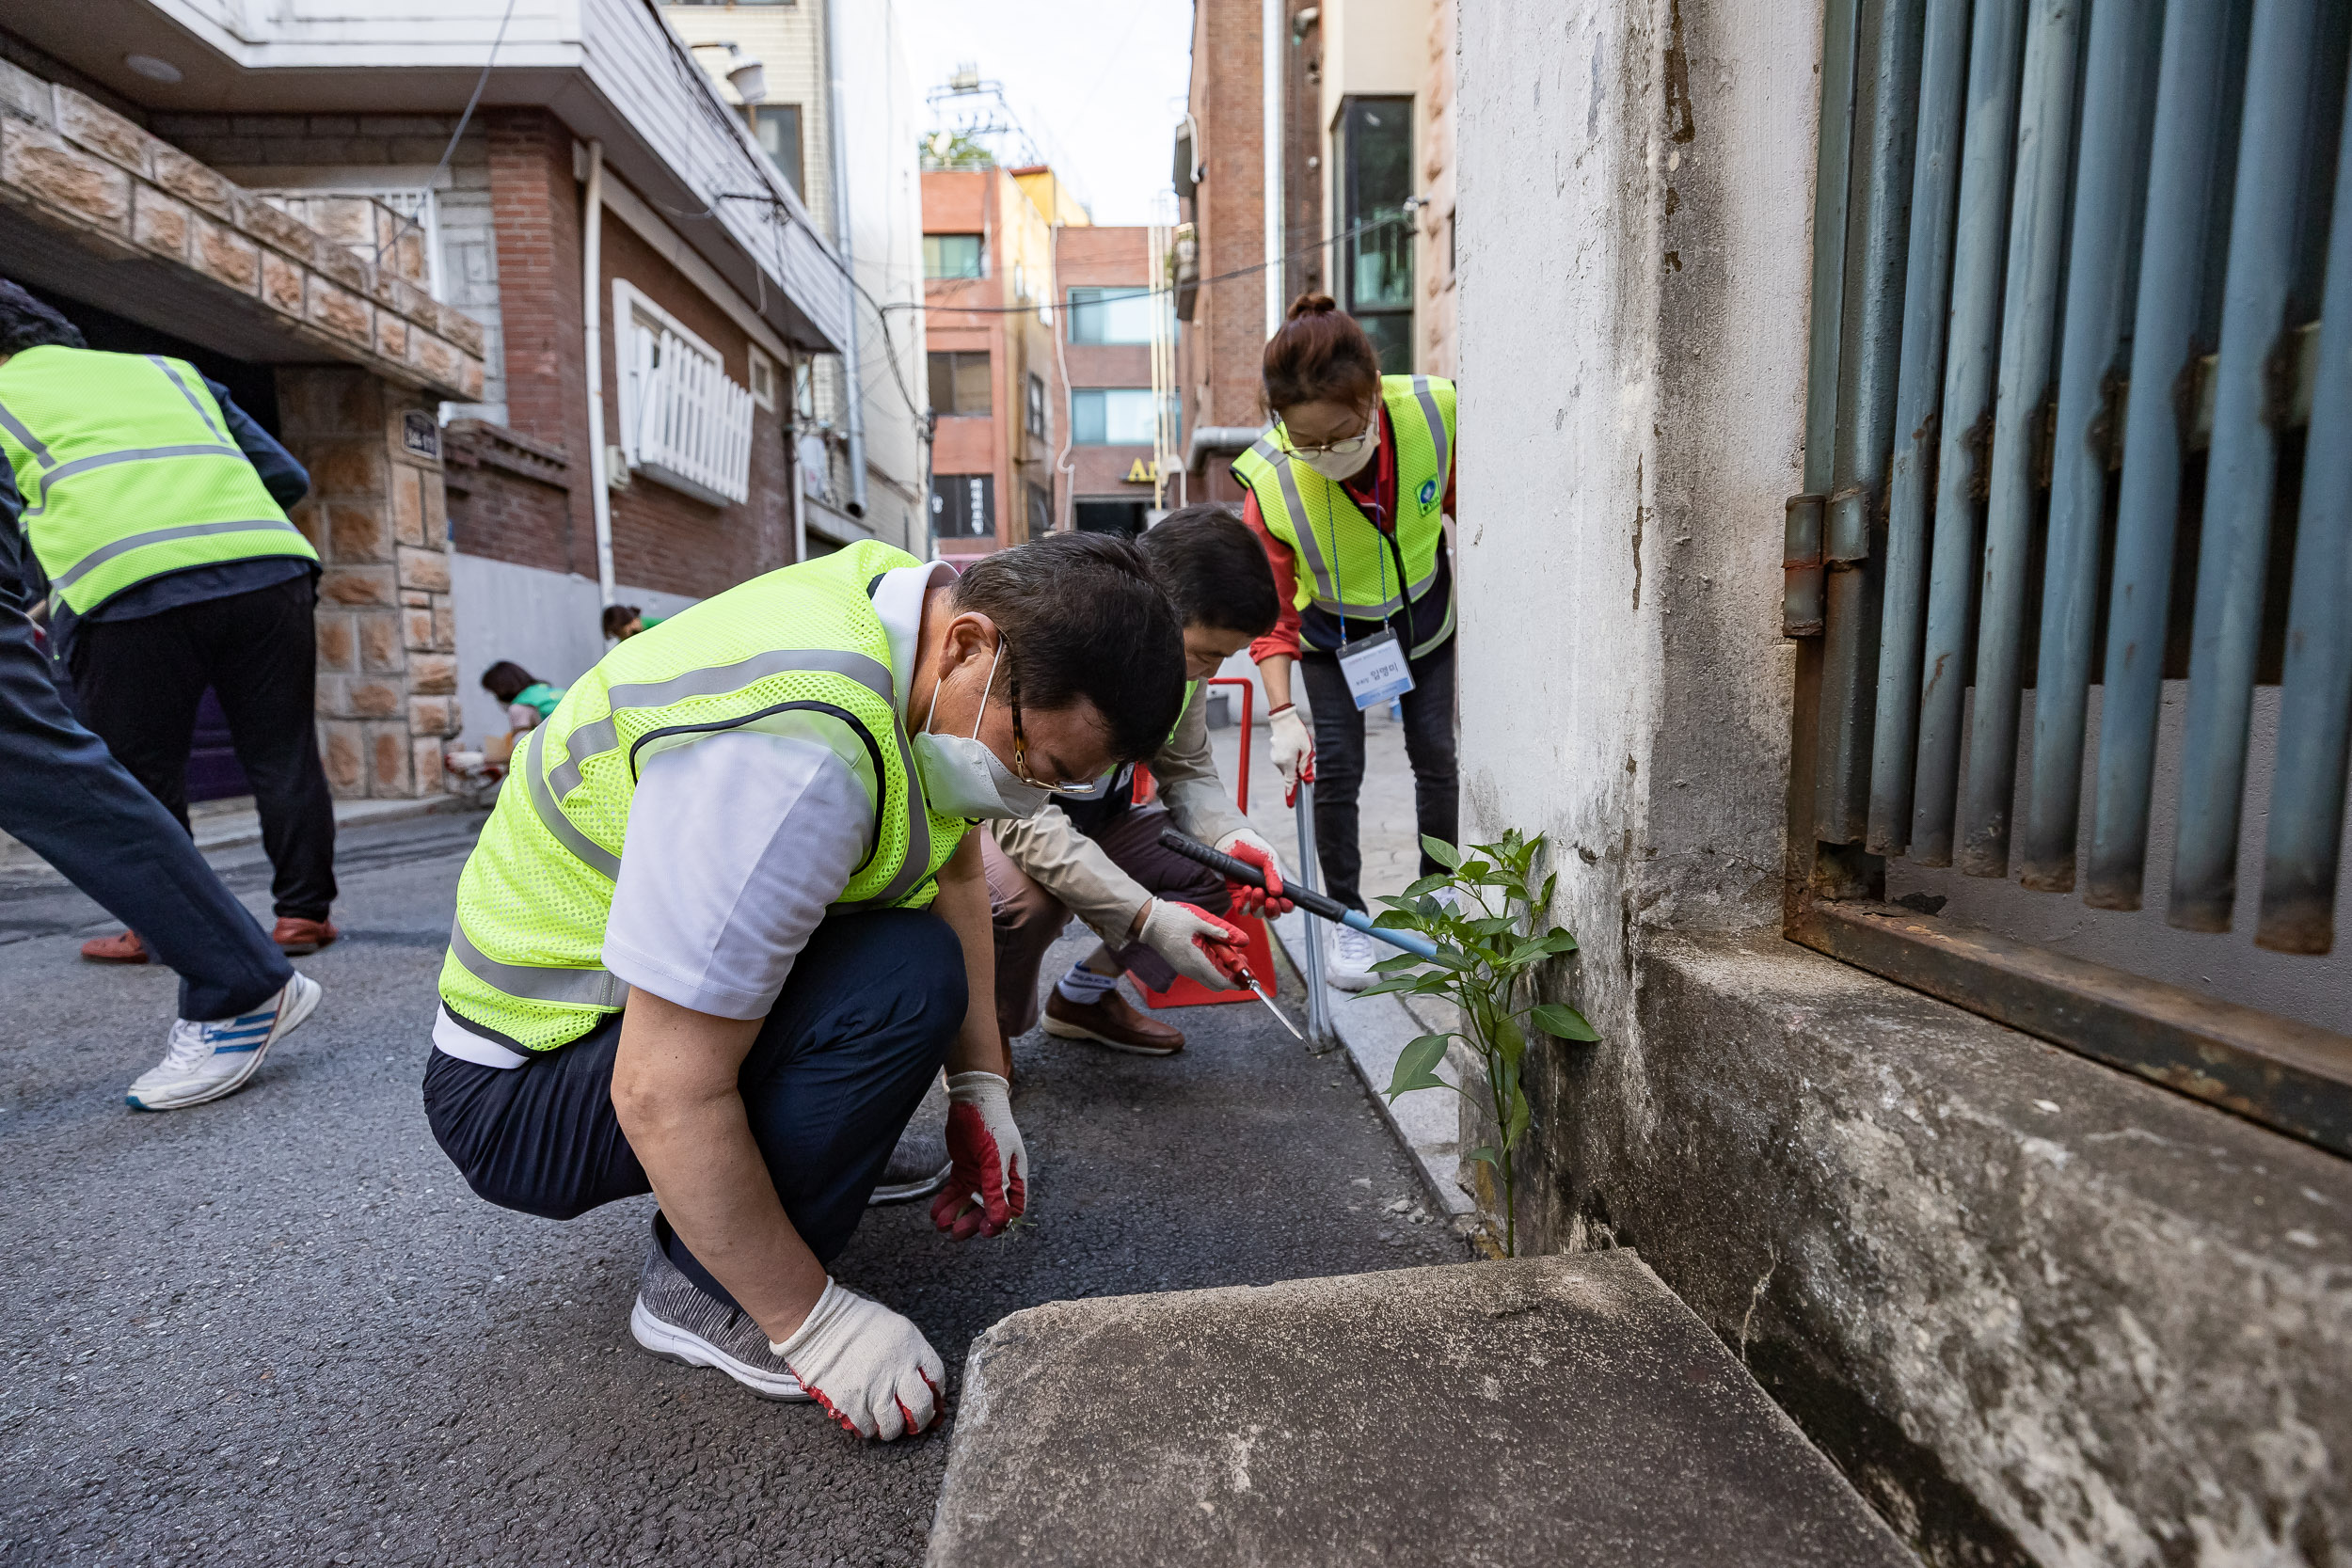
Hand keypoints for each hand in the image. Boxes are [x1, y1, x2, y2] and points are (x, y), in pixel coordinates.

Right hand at [770, 1279, 944, 1439]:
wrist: (819, 1323)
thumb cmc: (854, 1321)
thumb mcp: (894, 1327)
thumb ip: (909, 1352)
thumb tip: (918, 1376)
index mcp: (911, 1347)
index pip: (936, 1377)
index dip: (935, 1393)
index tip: (932, 1399)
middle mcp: (898, 1370)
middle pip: (921, 1406)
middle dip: (922, 1419)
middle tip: (916, 1422)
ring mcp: (875, 1388)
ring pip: (894, 1424)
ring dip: (893, 1429)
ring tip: (889, 1425)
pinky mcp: (852, 1402)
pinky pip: (868, 1428)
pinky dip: (869, 1428)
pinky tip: (866, 1420)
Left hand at [932, 1071, 1025, 1238]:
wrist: (972, 1098)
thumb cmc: (991, 1124)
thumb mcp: (994, 1157)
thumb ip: (996, 1188)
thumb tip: (1000, 1220)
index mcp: (1014, 1176)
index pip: (1012, 1208)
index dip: (999, 1222)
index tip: (983, 1230)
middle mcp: (998, 1179)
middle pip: (987, 1210)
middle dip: (971, 1222)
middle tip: (955, 1232)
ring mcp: (980, 1175)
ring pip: (968, 1203)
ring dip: (956, 1215)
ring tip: (941, 1224)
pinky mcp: (964, 1169)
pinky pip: (955, 1192)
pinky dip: (946, 1202)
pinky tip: (935, 1212)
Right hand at [1137, 899, 1250, 988]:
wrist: (1149, 922)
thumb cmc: (1171, 920)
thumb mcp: (1198, 921)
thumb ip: (1218, 931)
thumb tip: (1239, 939)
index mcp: (1196, 961)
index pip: (1221, 981)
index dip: (1237, 982)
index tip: (1248, 978)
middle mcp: (1190, 970)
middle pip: (1216, 985)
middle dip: (1232, 978)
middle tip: (1242, 964)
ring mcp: (1185, 969)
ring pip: (1209, 979)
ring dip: (1222, 972)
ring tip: (1232, 955)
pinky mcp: (1182, 966)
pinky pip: (1201, 972)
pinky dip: (1212, 968)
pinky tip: (1218, 953)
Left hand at [1214, 829, 1292, 915]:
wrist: (1233, 843)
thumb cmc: (1253, 848)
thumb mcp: (1269, 858)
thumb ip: (1274, 874)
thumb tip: (1278, 892)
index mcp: (1276, 886)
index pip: (1285, 903)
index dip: (1286, 906)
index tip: (1285, 902)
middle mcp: (1265, 894)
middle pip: (1272, 913)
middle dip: (1273, 909)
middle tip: (1270, 900)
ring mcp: (1251, 897)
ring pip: (1257, 912)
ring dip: (1258, 904)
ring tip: (1257, 890)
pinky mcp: (1237, 896)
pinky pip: (1242, 909)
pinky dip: (1245, 902)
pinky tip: (1246, 889)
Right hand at [1268, 705, 1313, 786]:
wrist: (1283, 720)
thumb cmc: (1296, 732)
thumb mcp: (1306, 749)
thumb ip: (1306, 765)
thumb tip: (1306, 778)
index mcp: (1288, 762)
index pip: (1290, 782)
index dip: (1291, 794)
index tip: (1290, 804)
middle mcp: (1279, 763)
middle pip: (1291, 774)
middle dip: (1298, 770)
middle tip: (1305, 756)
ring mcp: (1275, 758)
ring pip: (1288, 768)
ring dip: (1294, 763)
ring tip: (1299, 748)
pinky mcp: (1274, 755)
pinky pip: (1284, 762)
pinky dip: (1290, 759)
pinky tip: (1293, 747)